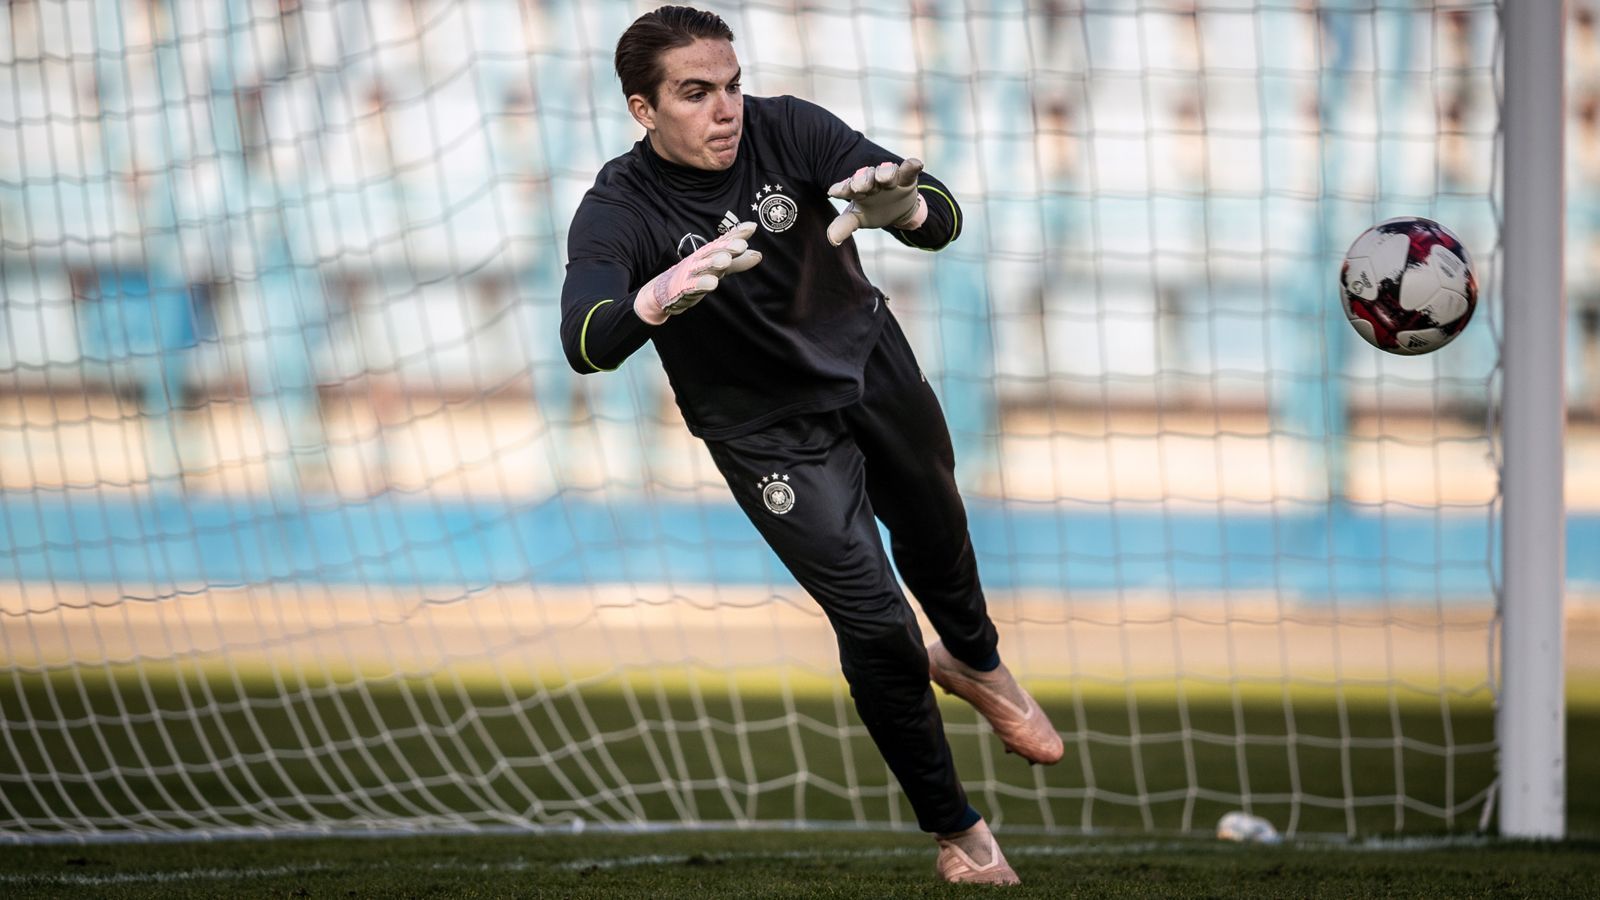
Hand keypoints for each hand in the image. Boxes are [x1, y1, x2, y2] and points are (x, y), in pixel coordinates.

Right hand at [635, 221, 761, 324]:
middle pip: (714, 251)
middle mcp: (699, 259)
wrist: (665, 291)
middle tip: (742, 245)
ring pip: (703, 266)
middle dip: (727, 247)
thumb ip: (737, 262)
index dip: (736, 234)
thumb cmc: (695, 275)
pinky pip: (692, 286)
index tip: (751, 227)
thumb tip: (759, 255)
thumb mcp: (718, 268)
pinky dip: (701, 284)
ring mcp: (690, 273)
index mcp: (708, 253)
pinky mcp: (682, 288)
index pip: (724, 242)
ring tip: (725, 261)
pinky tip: (712, 283)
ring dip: (713, 262)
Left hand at [825, 158, 928, 245]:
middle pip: (866, 176)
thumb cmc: (873, 210)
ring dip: (885, 173)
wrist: (898, 209)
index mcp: (857, 189)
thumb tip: (832, 240)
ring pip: (886, 171)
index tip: (833, 192)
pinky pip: (909, 170)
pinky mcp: (906, 178)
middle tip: (859, 187)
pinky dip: (912, 166)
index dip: (841, 189)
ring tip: (884, 179)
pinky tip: (916, 164)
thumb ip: (844, 225)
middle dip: (862, 180)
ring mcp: (890, 178)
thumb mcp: (858, 218)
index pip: (847, 187)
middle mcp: (872, 180)